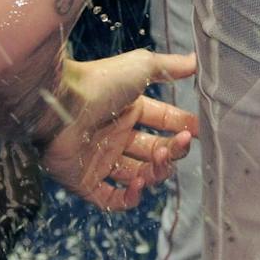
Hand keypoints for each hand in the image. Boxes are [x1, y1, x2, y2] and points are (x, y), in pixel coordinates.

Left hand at [41, 50, 198, 210]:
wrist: (59, 103)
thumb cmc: (99, 81)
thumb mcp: (142, 66)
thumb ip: (171, 66)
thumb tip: (197, 59)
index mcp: (129, 110)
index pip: (163, 123)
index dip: (182, 127)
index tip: (200, 130)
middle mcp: (116, 136)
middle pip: (155, 152)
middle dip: (173, 151)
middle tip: (181, 144)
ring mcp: (101, 160)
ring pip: (139, 176)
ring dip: (156, 173)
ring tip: (159, 161)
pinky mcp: (84, 182)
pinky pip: (112, 200)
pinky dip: (129, 198)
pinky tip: (139, 184)